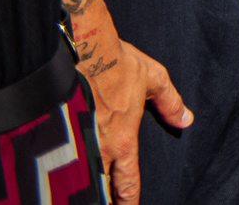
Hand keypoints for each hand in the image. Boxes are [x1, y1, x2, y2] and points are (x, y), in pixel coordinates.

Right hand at [62, 0, 188, 204]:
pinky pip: (54, 161)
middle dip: (101, 197)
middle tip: (104, 200)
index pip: (128, 181)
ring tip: (78, 193)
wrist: (83, 48)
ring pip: (76, 179)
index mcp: (124, 141)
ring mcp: (75, 143)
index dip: (128, 199)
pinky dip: (55, 173)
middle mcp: (99, 149)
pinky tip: (52, 181)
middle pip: (99, 187)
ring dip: (78, 188)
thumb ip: (170, 102)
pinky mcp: (54, 133)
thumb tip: (187, 119)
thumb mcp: (153, 79)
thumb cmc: (118, 63)